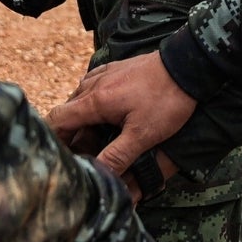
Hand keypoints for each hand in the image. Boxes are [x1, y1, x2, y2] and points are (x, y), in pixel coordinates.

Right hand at [50, 53, 195, 180]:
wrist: (188, 66)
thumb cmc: (167, 100)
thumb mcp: (142, 134)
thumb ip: (117, 156)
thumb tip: (97, 176)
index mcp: (95, 100)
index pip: (57, 120)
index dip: (53, 140)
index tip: (57, 157)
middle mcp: (93, 84)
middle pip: (67, 112)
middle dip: (71, 135)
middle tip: (84, 156)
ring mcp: (104, 74)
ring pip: (80, 99)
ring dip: (82, 120)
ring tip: (97, 141)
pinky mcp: (116, 70)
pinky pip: (93, 87)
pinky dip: (93, 104)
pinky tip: (107, 116)